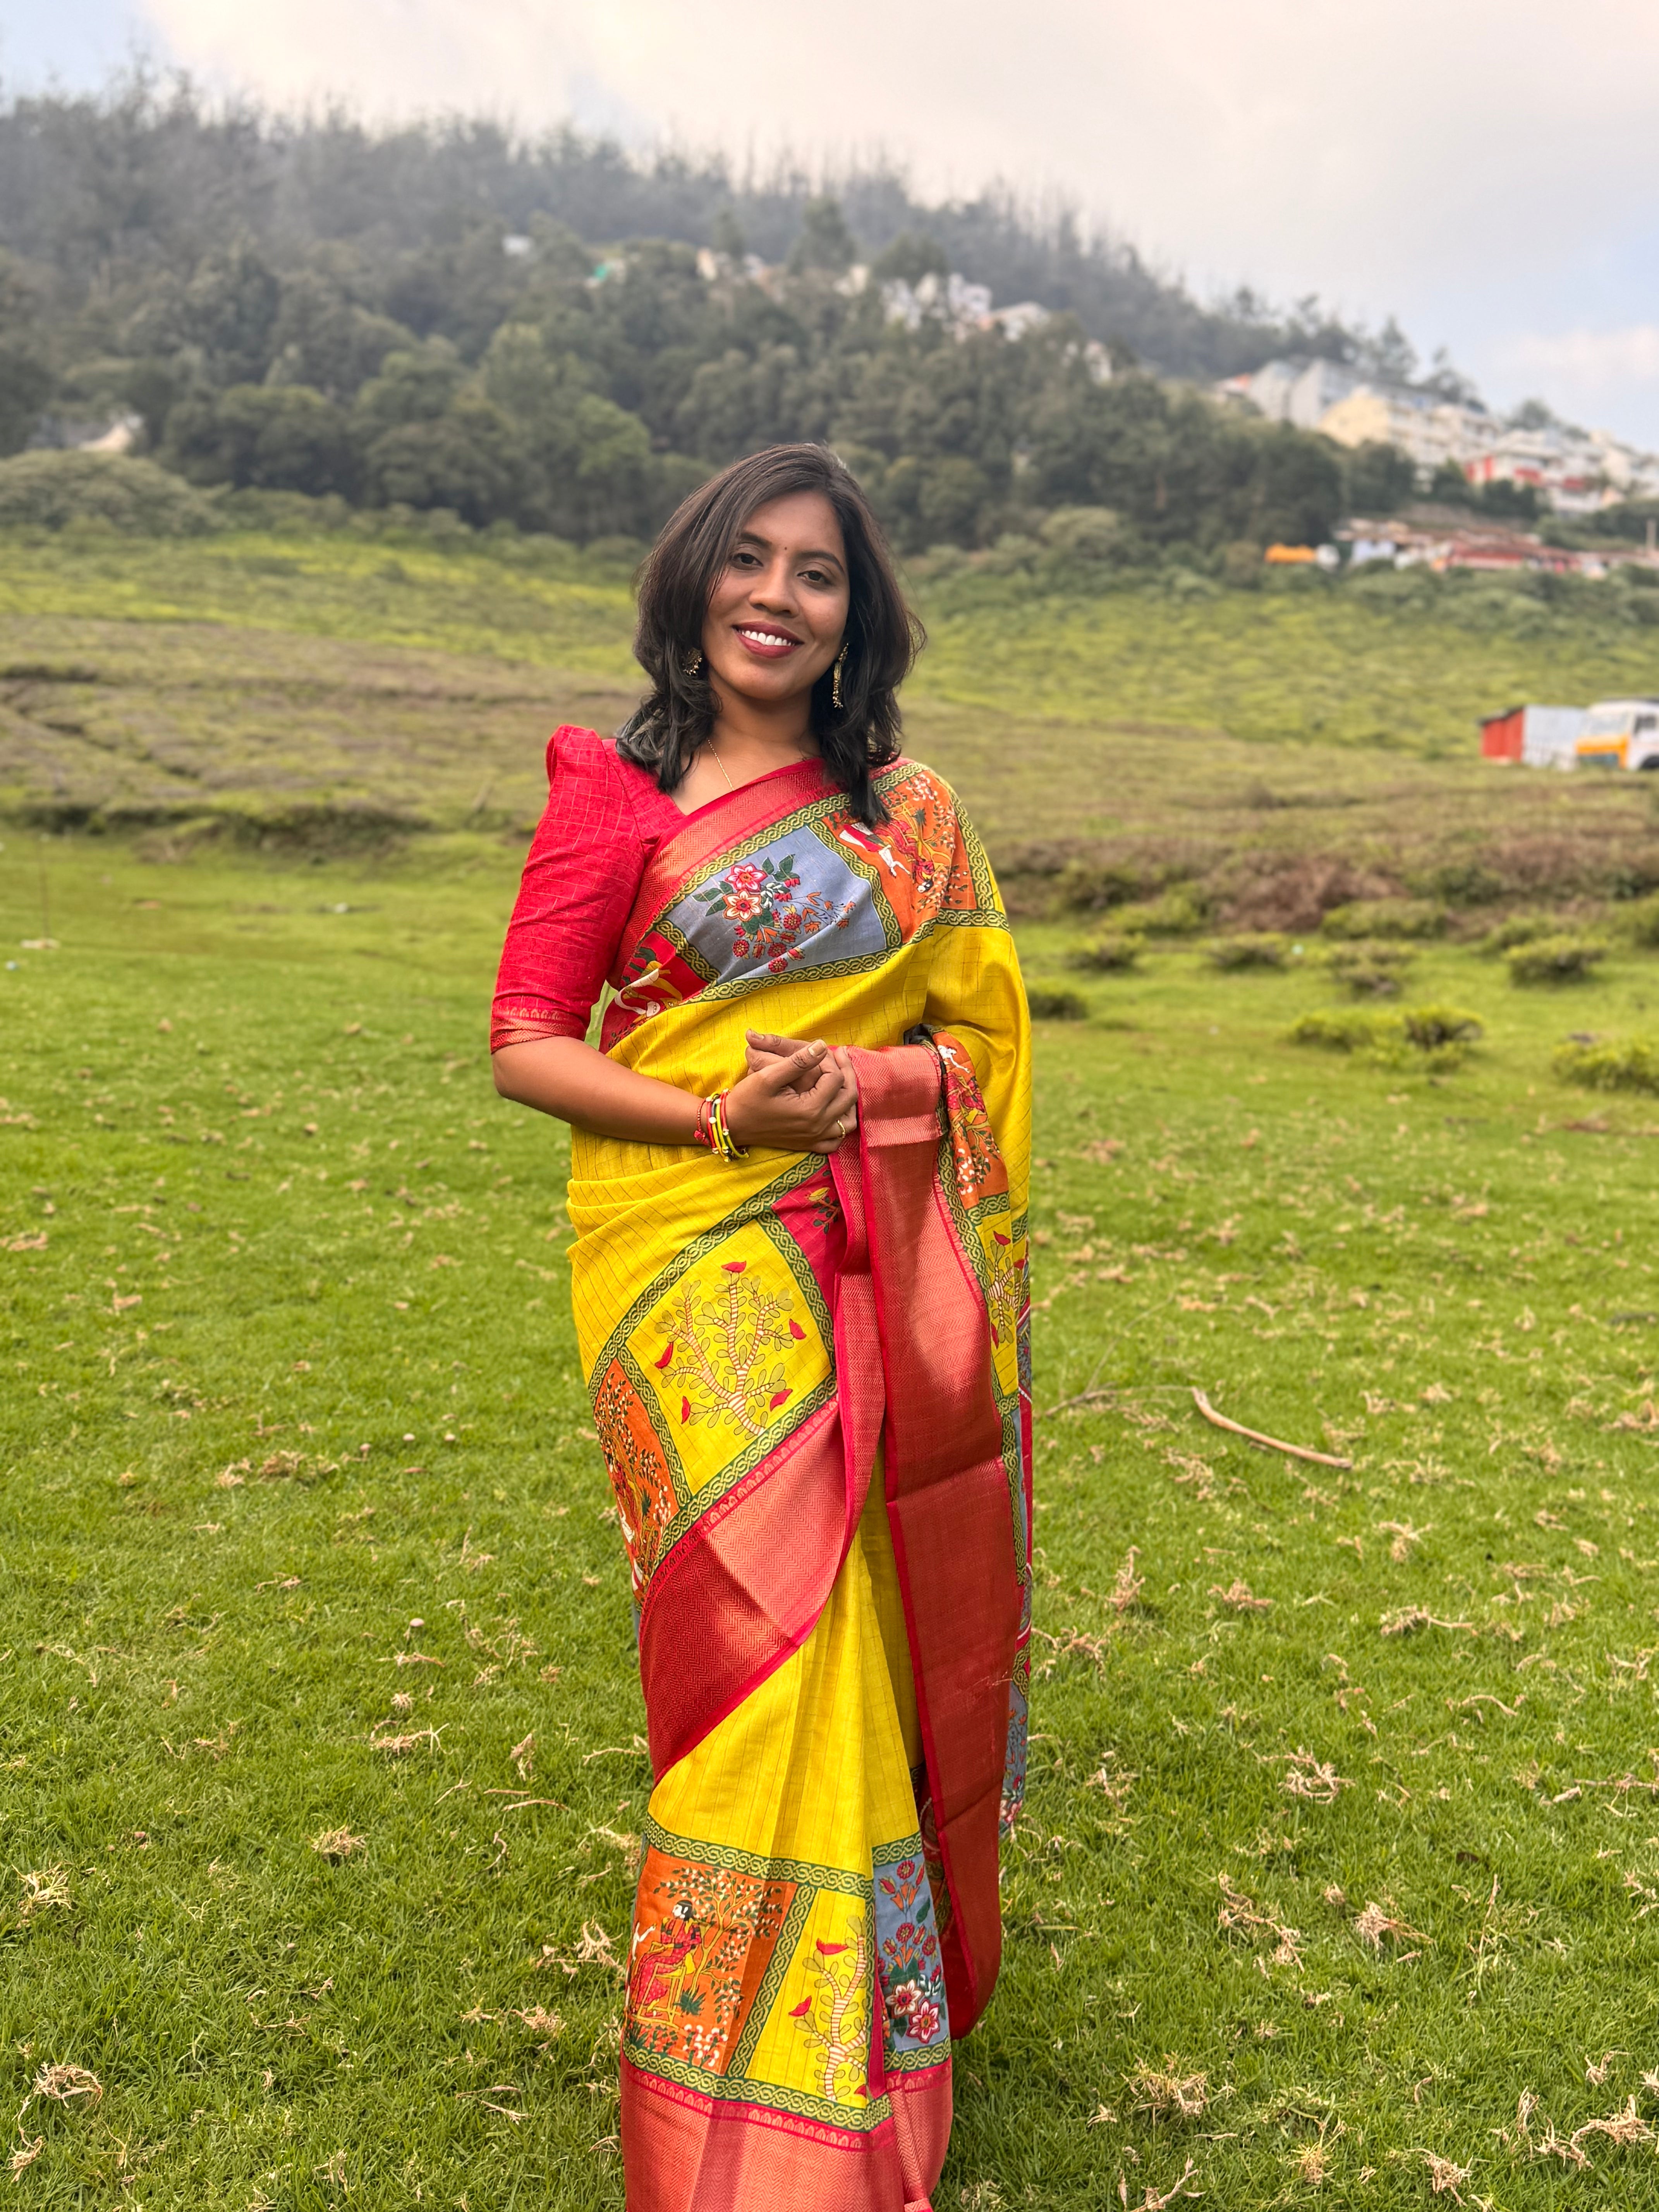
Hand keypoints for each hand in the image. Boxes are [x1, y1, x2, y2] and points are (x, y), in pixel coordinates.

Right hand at [724, 1036, 858, 1154]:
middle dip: (846, 1072)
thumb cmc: (747, 1099)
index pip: (835, 1078)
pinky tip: (835, 1110)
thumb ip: (798, 1061)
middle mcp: (818, 1126)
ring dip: (849, 1099)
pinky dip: (841, 1125)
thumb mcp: (769, 1075)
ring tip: (841, 1080)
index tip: (819, 1050)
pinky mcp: (809, 1145)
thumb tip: (821, 1046)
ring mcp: (815, 1138)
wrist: (732, 1124)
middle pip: (848, 1097)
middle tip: (839, 1055)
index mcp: (810, 1109)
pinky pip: (836, 1140)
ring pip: (848, 1121)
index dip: (830, 1060)